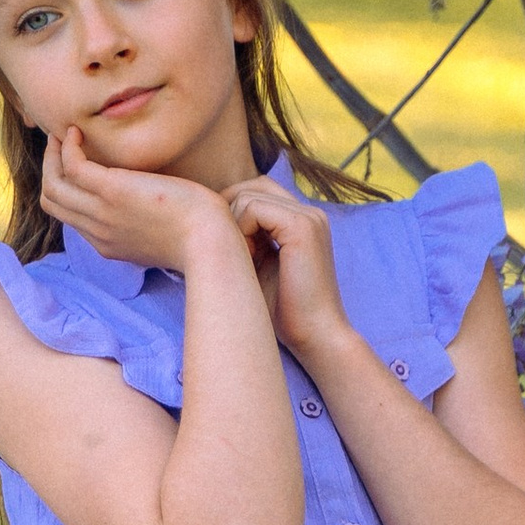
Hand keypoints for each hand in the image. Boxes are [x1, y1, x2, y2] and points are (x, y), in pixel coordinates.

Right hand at [41, 126, 238, 271]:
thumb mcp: (160, 235)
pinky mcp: (112, 191)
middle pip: (52, 202)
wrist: (209, 241)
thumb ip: (141, 223)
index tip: (75, 164)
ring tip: (65, 133)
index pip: (70, 217)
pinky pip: (72, 166)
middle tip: (61, 143)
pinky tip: (78, 132)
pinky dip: (68, 147)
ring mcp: (102, 213)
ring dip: (52, 155)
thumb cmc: (198, 235)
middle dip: (50, 169)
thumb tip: (143, 203)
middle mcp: (98, 232)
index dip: (66, 188)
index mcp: (107, 244)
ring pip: (53, 186)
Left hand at [223, 173, 352, 364]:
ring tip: (242, 260)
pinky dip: (241, 231)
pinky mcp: (302, 226)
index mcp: (303, 221)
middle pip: (251, 186)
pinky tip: (246, 258)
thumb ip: (245, 238)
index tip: (228, 247)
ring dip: (234, 226)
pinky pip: (253, 208)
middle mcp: (309, 213)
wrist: (315, 338)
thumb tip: (210, 216)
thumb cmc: (284, 312)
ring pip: (248, 196)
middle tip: (229, 251)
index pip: (257, 190)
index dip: (233, 212)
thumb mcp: (258, 265)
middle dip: (230, 213)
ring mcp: (309, 217)